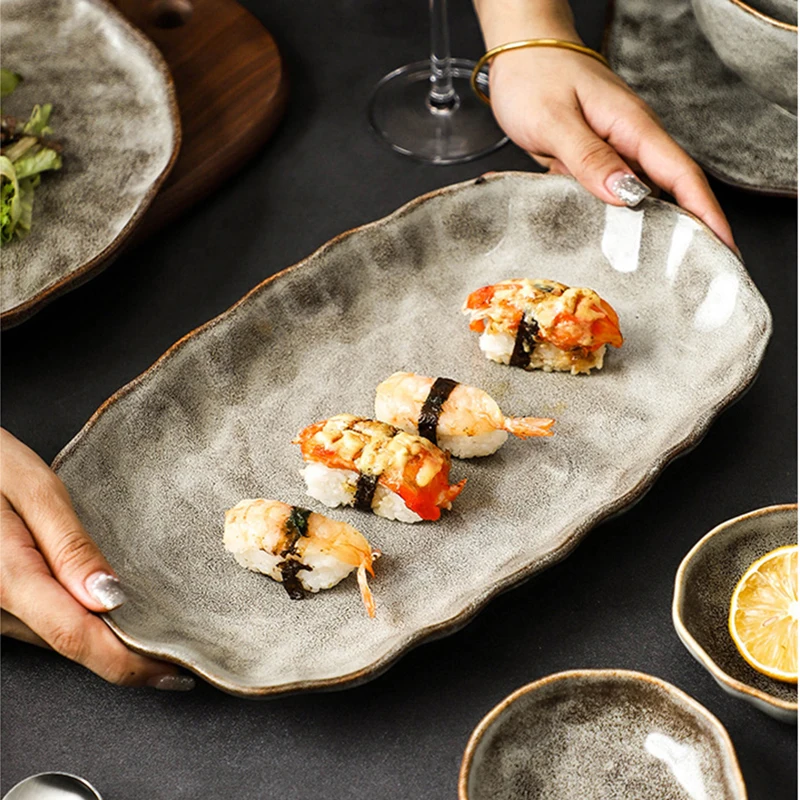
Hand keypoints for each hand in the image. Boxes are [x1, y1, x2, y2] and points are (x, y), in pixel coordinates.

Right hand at [0, 428, 193, 689]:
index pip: (78, 638)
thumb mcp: (33, 489)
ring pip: (57, 636)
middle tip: (179, 647)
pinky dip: (79, 619)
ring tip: (155, 628)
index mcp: (9, 580)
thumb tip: (110, 597)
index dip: (129, 663)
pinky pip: (43, 621)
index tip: (174, 670)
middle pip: (72, 644)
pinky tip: (108, 605)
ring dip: (104, 638)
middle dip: (126, 652)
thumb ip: (70, 545)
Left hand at [487, 46, 736, 252]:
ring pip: (639, 198)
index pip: (680, 176)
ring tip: (659, 271)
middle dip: (688, 230)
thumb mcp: (556, 120)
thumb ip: (589, 157)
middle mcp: (628, 141)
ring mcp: (612, 153)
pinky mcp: (592, 162)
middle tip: (695, 273)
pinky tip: (612, 245)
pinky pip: (609, 196)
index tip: (722, 247)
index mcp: (631, 127)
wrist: (517, 56)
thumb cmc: (535, 77)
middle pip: (669, 191)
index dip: (705, 213)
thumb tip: (626, 194)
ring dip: (651, 230)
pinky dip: (615, 220)